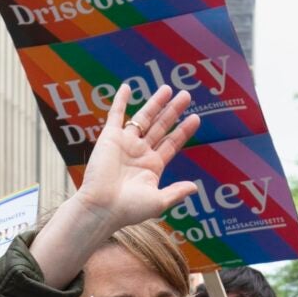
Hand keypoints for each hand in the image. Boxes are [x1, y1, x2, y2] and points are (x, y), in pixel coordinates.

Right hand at [63, 83, 201, 234]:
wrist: (102, 207)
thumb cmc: (129, 209)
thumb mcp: (158, 201)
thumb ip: (176, 192)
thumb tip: (195, 188)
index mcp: (152, 166)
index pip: (172, 143)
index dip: (183, 130)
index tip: (195, 118)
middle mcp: (140, 152)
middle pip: (161, 126)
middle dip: (173, 111)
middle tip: (186, 95)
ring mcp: (125, 143)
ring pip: (143, 118)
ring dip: (155, 102)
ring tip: (167, 88)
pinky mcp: (109, 138)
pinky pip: (115, 115)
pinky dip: (120, 101)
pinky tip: (127, 87)